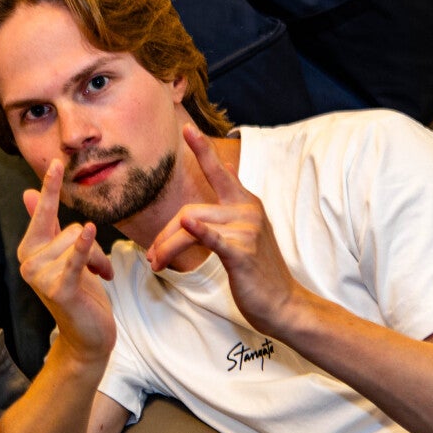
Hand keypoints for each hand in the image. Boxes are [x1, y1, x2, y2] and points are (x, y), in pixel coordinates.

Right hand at [19, 158, 115, 362]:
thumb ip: (46, 225)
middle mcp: (29, 261)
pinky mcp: (59, 290)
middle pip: (70, 228)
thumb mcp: (63, 255)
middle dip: (92, 246)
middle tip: (98, 269)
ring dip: (99, 259)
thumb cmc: (79, 292)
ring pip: (79, 241)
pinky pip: (75, 260)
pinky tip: (89, 232)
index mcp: (30, 250)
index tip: (59, 161)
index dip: (52, 187)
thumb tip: (28, 193)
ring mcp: (41, 277)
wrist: (87, 335)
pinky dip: (84, 247)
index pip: (44, 212)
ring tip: (98, 278)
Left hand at [146, 124, 305, 333]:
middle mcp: (247, 211)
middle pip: (188, 210)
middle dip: (163, 235)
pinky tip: (188, 225)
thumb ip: (232, 201)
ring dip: (166, 247)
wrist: (281, 303)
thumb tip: (226, 165)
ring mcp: (246, 231)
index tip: (187, 129)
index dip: (203, 150)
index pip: (220, 172)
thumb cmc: (257, 270)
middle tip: (151, 256)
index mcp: (245, 203)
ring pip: (190, 228)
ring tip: (155, 265)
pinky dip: (199, 232)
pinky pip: (214, 238)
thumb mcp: (245, 231)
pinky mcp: (242, 253)